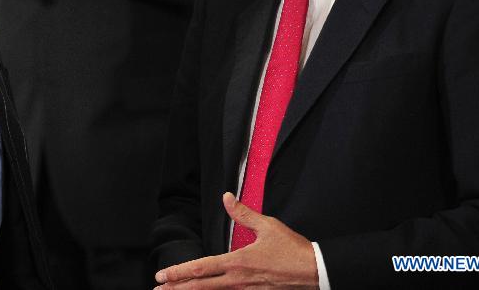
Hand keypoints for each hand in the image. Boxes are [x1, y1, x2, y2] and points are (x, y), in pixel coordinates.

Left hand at [154, 192, 318, 288]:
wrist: (315, 271)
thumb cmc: (292, 249)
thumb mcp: (267, 226)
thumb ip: (243, 214)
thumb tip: (227, 198)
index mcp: (238, 262)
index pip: (202, 268)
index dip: (180, 272)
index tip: (163, 275)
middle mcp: (238, 280)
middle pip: (202, 287)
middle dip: (178, 288)